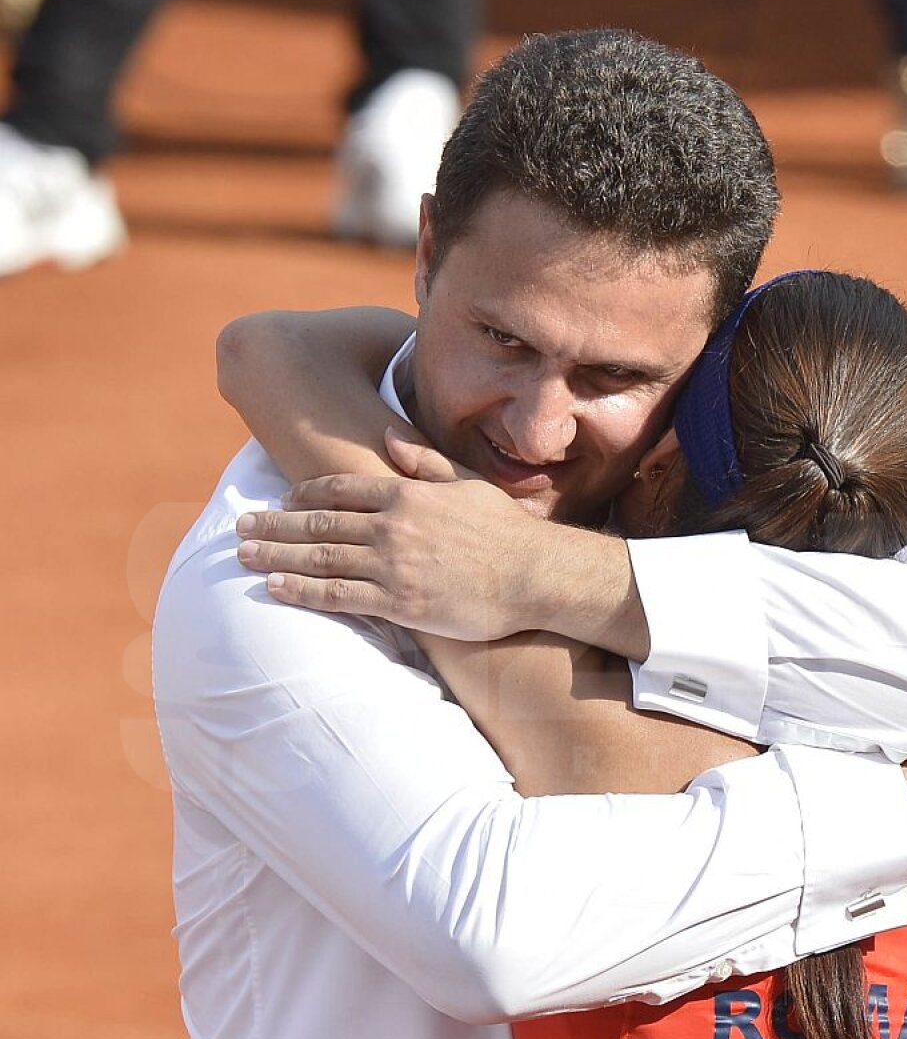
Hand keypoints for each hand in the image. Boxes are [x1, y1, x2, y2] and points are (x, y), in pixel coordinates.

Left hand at [236, 428, 543, 637]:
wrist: (534, 574)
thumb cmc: (506, 530)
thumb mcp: (466, 481)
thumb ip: (423, 462)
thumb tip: (388, 436)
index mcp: (406, 493)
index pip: (341, 489)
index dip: (304, 494)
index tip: (281, 500)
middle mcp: (391, 525)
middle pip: (317, 523)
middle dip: (274, 525)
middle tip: (241, 527)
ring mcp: (392, 564)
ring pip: (318, 558)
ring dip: (275, 556)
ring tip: (243, 555)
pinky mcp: (399, 602)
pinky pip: (338, 596)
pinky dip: (301, 591)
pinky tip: (275, 588)